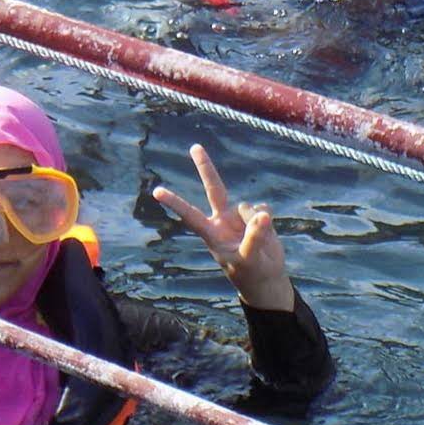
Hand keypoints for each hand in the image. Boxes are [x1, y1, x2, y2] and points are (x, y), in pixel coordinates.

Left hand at [153, 143, 294, 311]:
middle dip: (206, 167)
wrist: (266, 278)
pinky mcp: (256, 216)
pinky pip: (263, 210)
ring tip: (258, 243)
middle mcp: (221, 220)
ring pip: (249, 207)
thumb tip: (262, 215)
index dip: (175, 203)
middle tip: (194, 146)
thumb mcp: (249, 260)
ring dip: (257, 223)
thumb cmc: (250, 272)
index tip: (156, 191)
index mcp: (211, 233)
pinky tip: (266, 233)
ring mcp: (238, 216)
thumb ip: (254, 238)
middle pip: (214, 189)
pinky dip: (267, 221)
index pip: (190, 215)